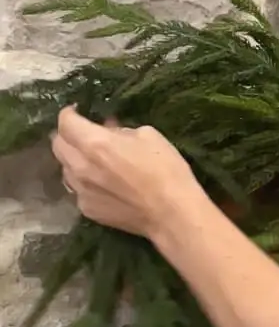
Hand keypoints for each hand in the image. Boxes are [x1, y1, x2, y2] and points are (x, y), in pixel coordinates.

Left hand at [51, 108, 200, 241]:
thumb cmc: (166, 171)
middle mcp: (80, 167)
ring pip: (65, 168)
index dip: (69, 113)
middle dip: (68, 135)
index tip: (78, 112)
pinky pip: (77, 189)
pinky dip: (85, 181)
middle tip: (84, 134)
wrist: (172, 214)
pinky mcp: (87, 210)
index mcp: (95, 144)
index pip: (65, 122)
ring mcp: (81, 191)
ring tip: (94, 160)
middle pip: (58, 145)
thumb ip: (120, 131)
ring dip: (74, 159)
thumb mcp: (149, 136)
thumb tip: (108, 130)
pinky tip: (103, 183)